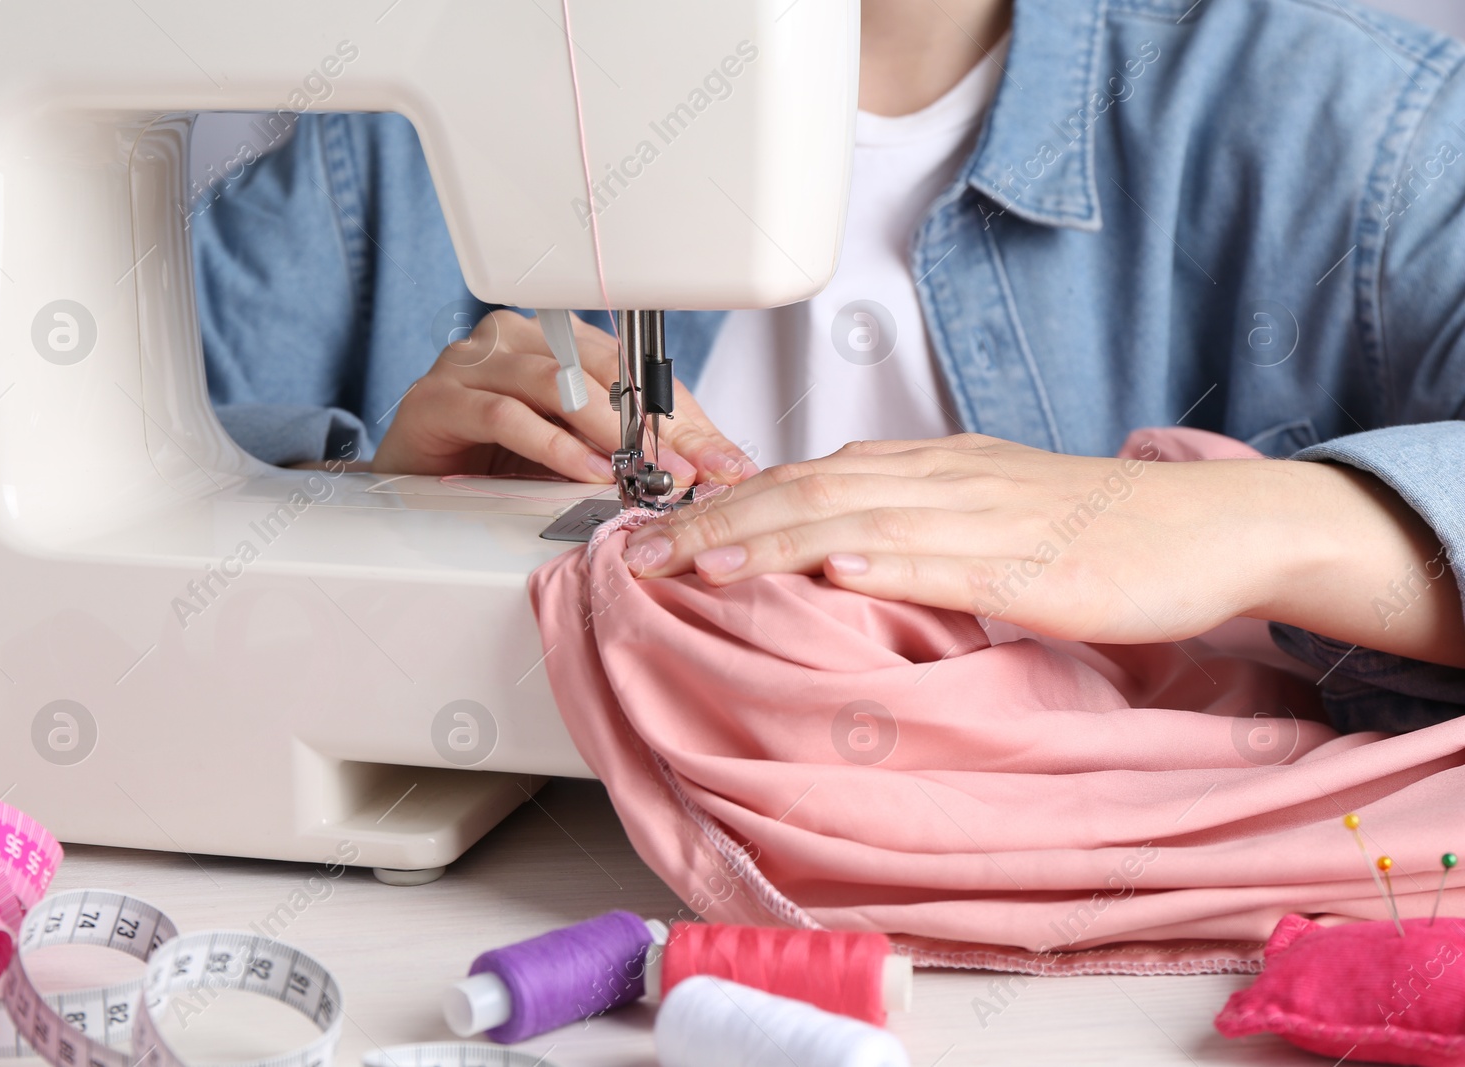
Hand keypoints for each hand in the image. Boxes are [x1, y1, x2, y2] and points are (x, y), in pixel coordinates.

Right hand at [372, 310, 756, 485]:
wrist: (409, 487)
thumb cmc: (491, 466)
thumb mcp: (578, 457)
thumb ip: (636, 453)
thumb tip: (716, 469)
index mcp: (554, 342)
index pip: (634, 369)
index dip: (683, 417)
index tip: (724, 461)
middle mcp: (513, 340)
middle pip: (600, 370)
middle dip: (654, 426)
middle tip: (691, 470)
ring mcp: (471, 364)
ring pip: (554, 384)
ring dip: (604, 431)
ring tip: (635, 469)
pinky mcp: (438, 399)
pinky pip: (504, 414)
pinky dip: (549, 445)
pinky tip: (581, 469)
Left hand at [619, 434, 1464, 665]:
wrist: (1204, 526)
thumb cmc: (1091, 522)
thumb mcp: (980, 506)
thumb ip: (902, 515)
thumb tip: (819, 542)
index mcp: (927, 467)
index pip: (804, 475)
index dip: (724, 500)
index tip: (656, 528)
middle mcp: (944, 479)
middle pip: (812, 489)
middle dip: (720, 519)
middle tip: (643, 552)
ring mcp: (989, 518)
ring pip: (864, 518)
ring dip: (777, 538)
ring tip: (705, 559)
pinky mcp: (1037, 565)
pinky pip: (952, 560)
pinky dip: (890, 563)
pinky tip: (838, 570)